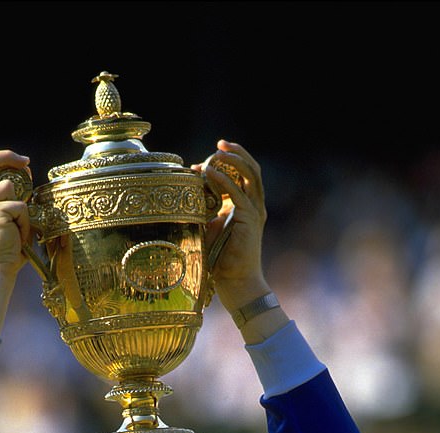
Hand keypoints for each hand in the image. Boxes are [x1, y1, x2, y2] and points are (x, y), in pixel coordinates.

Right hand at [0, 150, 31, 279]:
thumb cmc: (1, 252)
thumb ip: (3, 201)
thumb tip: (24, 181)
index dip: (0, 158)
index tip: (20, 162)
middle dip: (8, 158)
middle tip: (27, 165)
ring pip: (10, 188)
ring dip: (21, 209)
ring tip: (18, 230)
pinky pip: (20, 207)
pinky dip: (25, 223)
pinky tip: (18, 238)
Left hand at [193, 140, 269, 313]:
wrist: (236, 282)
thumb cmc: (221, 261)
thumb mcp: (210, 228)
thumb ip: (204, 210)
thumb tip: (185, 195)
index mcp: (245, 207)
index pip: (243, 175)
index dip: (228, 163)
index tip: (207, 159)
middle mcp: (254, 206)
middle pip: (251, 169)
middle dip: (237, 153)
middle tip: (220, 143)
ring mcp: (254, 211)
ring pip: (250, 175)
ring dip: (234, 160)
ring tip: (218, 151)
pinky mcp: (250, 219)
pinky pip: (238, 192)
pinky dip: (225, 180)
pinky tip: (211, 172)